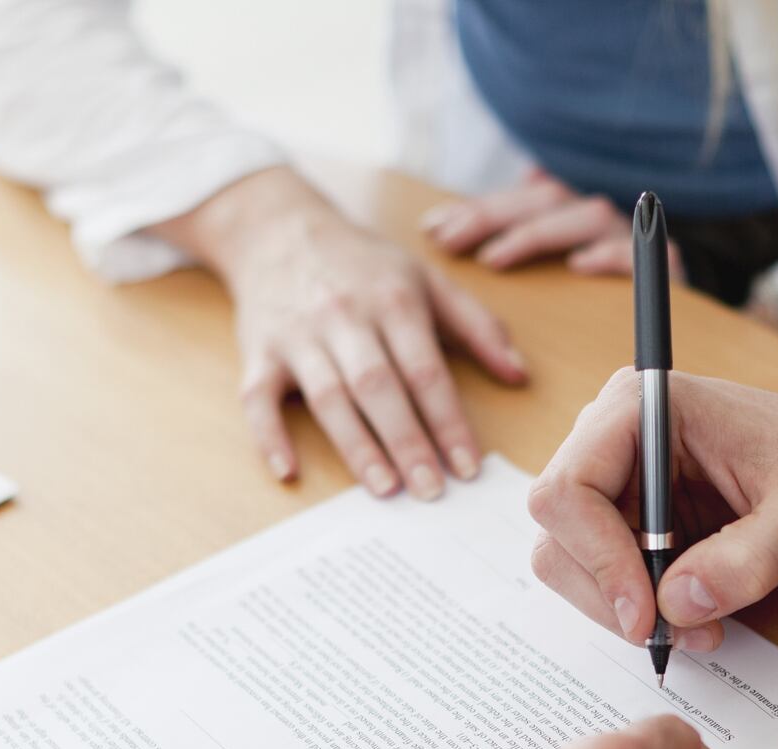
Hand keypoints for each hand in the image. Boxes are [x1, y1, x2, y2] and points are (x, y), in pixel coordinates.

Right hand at [159, 167, 527, 498]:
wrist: (278, 228)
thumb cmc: (363, 264)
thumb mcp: (426, 278)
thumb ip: (476, 325)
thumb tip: (519, 374)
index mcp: (393, 300)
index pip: (426, 371)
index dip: (449, 422)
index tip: (468, 468)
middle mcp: (345, 318)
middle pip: (378, 388)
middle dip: (407, 442)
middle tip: (431, 491)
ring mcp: (298, 336)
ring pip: (328, 397)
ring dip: (356, 446)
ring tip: (384, 490)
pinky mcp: (259, 352)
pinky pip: (258, 399)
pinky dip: (269, 436)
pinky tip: (288, 473)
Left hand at [421, 170, 683, 279]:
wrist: (679, 315)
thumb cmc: (605, 297)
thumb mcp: (559, 263)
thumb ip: (528, 234)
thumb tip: (501, 189)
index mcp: (569, 214)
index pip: (518, 198)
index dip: (475, 209)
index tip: (431, 230)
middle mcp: (599, 218)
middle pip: (544, 199)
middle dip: (491, 217)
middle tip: (449, 243)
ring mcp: (632, 238)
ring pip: (583, 218)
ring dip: (535, 235)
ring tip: (495, 259)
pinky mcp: (665, 265)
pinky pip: (635, 253)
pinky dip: (607, 256)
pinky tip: (579, 268)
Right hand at [529, 369, 777, 653]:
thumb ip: (748, 558)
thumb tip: (677, 603)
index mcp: (643, 408)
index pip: (568, 490)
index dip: (597, 559)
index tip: (647, 613)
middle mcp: (614, 440)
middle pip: (558, 534)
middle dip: (610, 594)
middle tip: (672, 634)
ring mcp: (619, 483)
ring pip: (570, 564)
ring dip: (623, 611)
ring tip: (696, 631)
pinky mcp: (631, 523)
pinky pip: (604, 580)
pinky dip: (639, 613)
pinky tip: (694, 620)